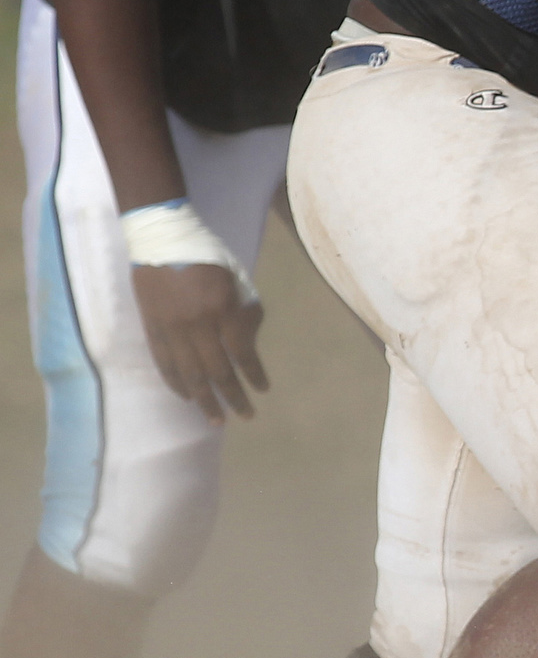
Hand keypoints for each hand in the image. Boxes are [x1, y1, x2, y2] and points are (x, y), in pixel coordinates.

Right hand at [132, 264, 267, 422]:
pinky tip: (189, 397)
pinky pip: (164, 364)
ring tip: (217, 420)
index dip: (254, 374)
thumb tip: (247, 344)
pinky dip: (177, 383)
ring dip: (205, 400)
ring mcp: (171, 328)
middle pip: (218, 371)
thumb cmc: (207, 255)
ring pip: (190, 374)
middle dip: (234, 397)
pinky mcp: (152, 329)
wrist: (160, 237)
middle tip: (247, 416)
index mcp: (222, 308)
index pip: (242, 352)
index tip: (264, 390)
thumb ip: (245, 312)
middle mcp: (197, 324)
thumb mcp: (237, 278)